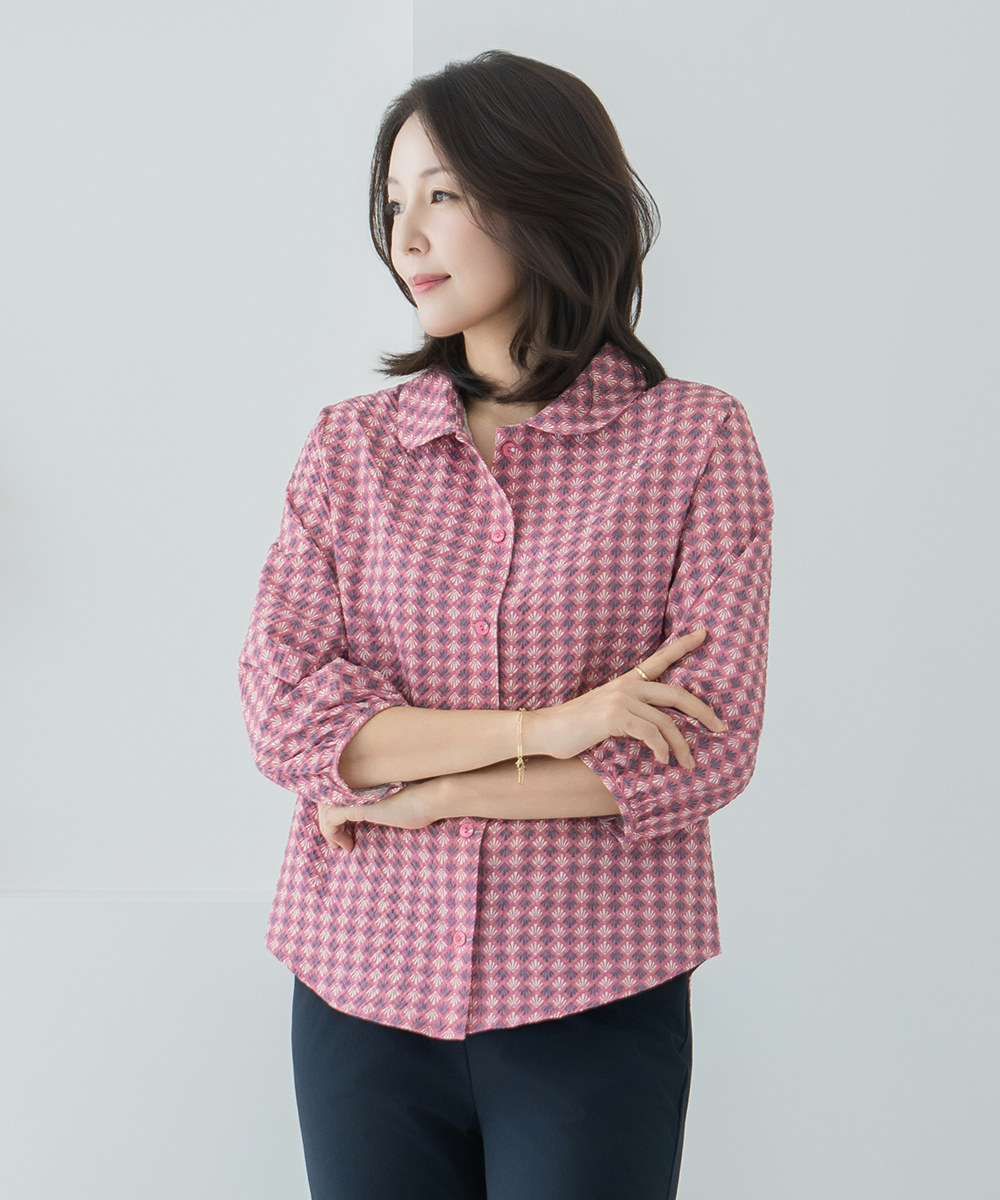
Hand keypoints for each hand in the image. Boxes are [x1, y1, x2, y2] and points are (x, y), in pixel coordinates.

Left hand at [316, 777, 444, 851]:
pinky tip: (347, 846)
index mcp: (361, 779)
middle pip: (324, 800)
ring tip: (341, 845)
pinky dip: (333, 835)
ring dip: (329, 832)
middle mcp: (353, 782)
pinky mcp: (354, 805)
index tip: (342, 830)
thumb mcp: (389, 804)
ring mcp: (353, 792)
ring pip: (324, 811)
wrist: (428, 798)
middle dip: (327, 822)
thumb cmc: (417, 803)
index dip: (331, 810)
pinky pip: (330, 821)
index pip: (333, 791)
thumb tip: (365, 817)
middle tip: (336, 842)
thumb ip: (373, 806)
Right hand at [527, 629, 723, 769]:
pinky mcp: (615, 717)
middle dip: (703, 712)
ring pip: (667, 722)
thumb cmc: (575, 728)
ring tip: (689, 763)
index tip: (703, 633)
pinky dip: (661, 749)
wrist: (545, 730)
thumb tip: (655, 731)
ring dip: (682, 746)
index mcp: (627, 682)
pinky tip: (662, 761)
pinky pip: (651, 734)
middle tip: (720, 727)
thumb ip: (631, 714)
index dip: (683, 645)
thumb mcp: (606, 714)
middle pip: (677, 694)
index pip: (660, 659)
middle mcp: (627, 686)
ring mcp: (621, 699)